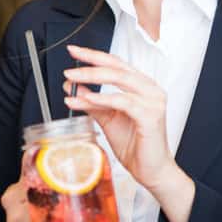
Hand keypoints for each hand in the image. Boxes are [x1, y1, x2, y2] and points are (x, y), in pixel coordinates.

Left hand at [61, 44, 182, 191]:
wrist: (151, 170)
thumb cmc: (135, 144)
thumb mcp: (108, 118)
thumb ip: (93, 102)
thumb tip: (73, 87)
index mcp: (142, 85)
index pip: (116, 63)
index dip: (94, 56)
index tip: (74, 51)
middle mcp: (150, 88)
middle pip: (117, 67)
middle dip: (90, 64)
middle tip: (69, 67)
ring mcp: (153, 101)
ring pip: (120, 80)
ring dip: (92, 78)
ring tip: (71, 80)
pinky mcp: (151, 115)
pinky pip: (123, 101)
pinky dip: (103, 98)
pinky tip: (87, 99)